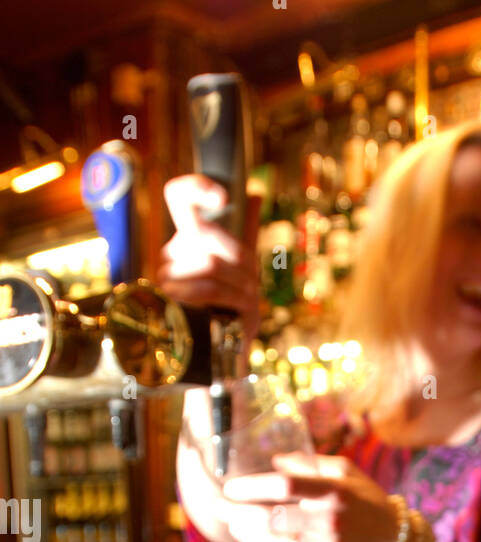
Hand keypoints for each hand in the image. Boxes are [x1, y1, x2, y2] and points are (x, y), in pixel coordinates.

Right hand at [157, 175, 261, 341]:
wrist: (222, 355)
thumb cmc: (233, 309)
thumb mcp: (242, 269)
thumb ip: (245, 232)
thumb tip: (254, 194)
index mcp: (186, 240)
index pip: (178, 195)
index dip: (197, 187)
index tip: (223, 198)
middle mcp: (169, 254)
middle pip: (207, 234)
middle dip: (239, 257)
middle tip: (252, 282)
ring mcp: (165, 277)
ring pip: (211, 262)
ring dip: (240, 282)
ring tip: (248, 299)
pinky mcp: (169, 302)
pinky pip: (207, 288)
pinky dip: (233, 298)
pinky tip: (241, 309)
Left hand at [220, 455, 399, 541]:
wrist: (390, 538)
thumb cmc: (362, 498)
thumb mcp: (343, 470)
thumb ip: (308, 463)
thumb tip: (274, 460)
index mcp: (332, 490)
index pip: (284, 487)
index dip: (252, 486)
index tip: (231, 487)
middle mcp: (329, 520)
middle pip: (272, 519)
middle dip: (240, 514)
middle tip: (221, 507)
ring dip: (247, 535)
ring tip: (234, 525)